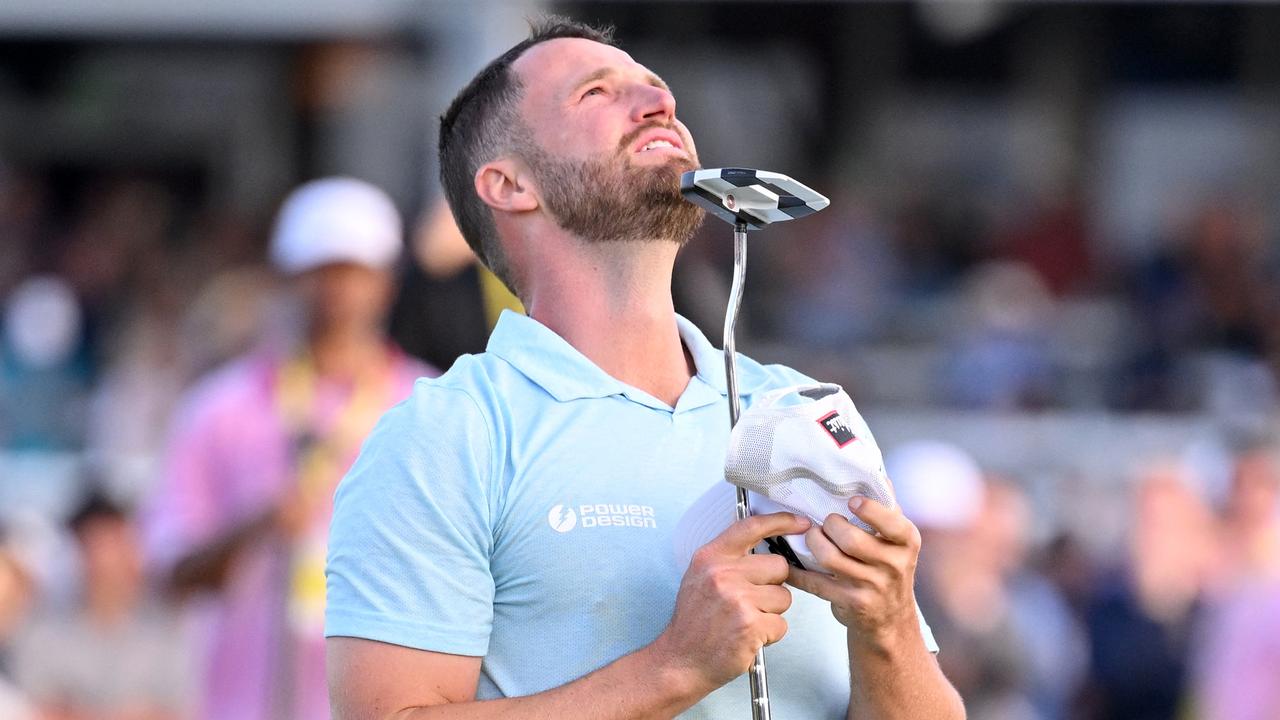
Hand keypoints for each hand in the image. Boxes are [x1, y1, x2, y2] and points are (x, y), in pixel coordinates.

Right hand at [656, 512, 811, 688]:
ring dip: (772, 612)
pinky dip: (770, 635)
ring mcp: (737, 599)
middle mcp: (723, 574)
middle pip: (779, 566)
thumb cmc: (694, 622)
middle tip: (752, 601)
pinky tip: (749, 637)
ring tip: (747, 621)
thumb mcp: (700, 577)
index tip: (800, 523)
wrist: (680, 660)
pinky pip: (781, 624)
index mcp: (710, 557)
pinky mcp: (750, 625)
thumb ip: (728, 559)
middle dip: (773, 585)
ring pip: (784, 597)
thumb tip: (765, 545)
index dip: (781, 522)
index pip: (752, 527)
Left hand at [785, 497, 920, 641]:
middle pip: (851, 539)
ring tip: (812, 536)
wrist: (891, 618)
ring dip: (813, 542)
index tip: (852, 501)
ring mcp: (872, 586)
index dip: (869, 510)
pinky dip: (797, 572)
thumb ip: (887, 508)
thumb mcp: (898, 539)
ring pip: (830, 559)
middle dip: (830, 525)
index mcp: (907, 542)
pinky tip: (790, 562)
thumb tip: (876, 472)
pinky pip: (815, 583)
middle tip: (825, 522)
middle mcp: (893, 565)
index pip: (892, 523)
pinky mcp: (850, 603)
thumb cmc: (889, 566)